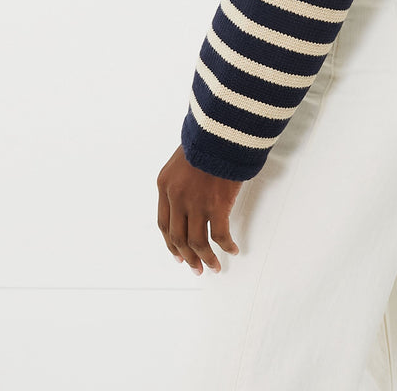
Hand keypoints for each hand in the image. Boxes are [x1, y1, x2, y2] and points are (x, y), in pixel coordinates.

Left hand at [156, 144, 242, 274]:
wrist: (222, 129)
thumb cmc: (207, 139)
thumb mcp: (182, 158)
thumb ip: (181, 181)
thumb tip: (189, 199)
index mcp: (164, 185)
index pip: (164, 223)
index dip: (170, 243)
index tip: (178, 254)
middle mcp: (176, 197)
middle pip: (178, 237)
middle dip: (187, 256)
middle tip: (196, 268)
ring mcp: (196, 203)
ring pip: (197, 242)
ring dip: (205, 257)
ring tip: (213, 266)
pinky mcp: (216, 205)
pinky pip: (220, 235)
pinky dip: (226, 245)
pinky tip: (232, 249)